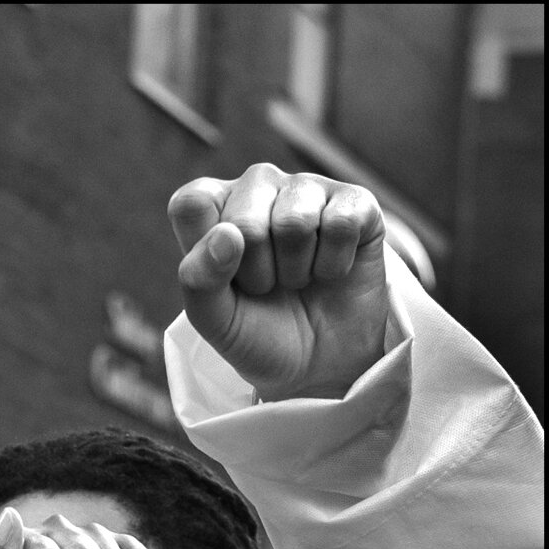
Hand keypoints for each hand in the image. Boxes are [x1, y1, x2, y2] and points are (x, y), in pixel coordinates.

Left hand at [169, 163, 388, 401]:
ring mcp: (308, 188)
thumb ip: (200, 278)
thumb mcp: (213, 318)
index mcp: (213, 205)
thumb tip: (228, 233)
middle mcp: (258, 186)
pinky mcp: (356, 201)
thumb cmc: (255, 331)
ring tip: (296, 279)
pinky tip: (330, 270)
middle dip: (256, 272)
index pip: (193, 203)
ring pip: (295, 221)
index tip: (223, 279)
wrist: (316, 362)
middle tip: (266, 286)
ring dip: (295, 269)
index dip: (206, 252)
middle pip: (245, 222)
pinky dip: (333, 264)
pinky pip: (341, 223)